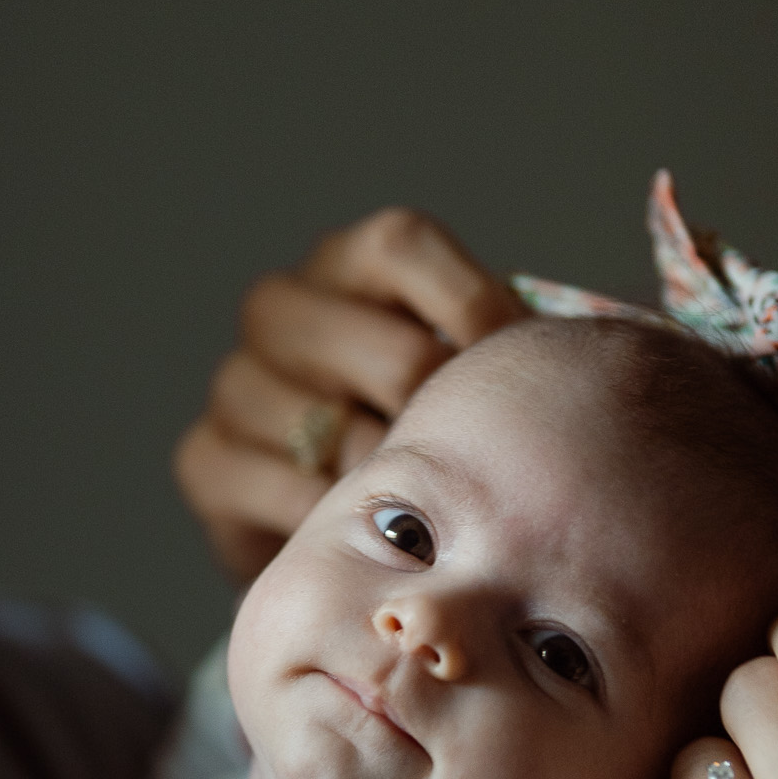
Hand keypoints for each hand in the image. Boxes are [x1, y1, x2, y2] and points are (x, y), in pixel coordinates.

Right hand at [174, 208, 521, 581]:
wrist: (339, 525)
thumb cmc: (421, 429)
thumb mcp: (461, 368)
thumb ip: (498, 349)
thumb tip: (572, 357)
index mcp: (346, 264)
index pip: (402, 245)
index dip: (473, 303)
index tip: (519, 366)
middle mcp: (280, 309)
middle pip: (387, 349)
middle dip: (447, 417)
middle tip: (479, 459)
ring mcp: (235, 383)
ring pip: (337, 428)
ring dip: (393, 477)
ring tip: (426, 504)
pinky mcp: (205, 459)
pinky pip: (283, 490)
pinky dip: (335, 517)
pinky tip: (368, 533)